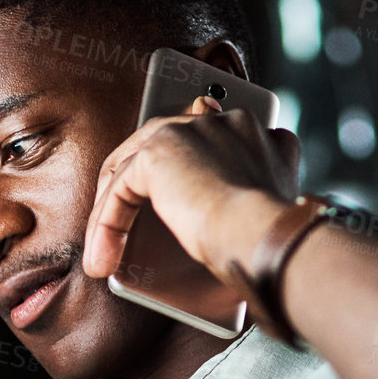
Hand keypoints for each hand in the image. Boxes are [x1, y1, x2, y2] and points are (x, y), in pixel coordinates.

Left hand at [82, 95, 300, 282]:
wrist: (268, 237)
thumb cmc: (275, 234)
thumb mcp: (274, 196)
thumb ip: (260, 172)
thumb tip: (246, 178)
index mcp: (250, 130)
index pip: (203, 132)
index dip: (182, 163)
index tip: (176, 189)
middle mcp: (220, 120)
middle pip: (160, 143)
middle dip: (136, 181)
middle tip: (121, 220)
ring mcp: (189, 130)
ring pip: (134, 167)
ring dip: (113, 209)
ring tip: (105, 251)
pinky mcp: (159, 152)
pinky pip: (120, 188)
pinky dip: (107, 223)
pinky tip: (102, 258)